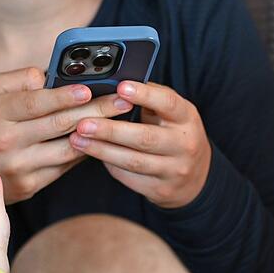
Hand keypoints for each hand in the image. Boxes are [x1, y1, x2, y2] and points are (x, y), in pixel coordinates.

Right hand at [0, 68, 133, 204]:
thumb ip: (19, 80)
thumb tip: (52, 75)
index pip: (35, 103)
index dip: (64, 96)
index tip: (89, 88)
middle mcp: (8, 141)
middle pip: (60, 125)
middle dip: (97, 111)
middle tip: (123, 100)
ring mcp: (19, 167)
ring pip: (68, 149)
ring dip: (98, 134)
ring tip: (121, 120)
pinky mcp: (29, 186)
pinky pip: (64, 166)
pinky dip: (83, 152)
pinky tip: (101, 139)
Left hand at [69, 81, 211, 208]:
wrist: (195, 176)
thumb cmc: (174, 133)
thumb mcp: (172, 113)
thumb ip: (149, 98)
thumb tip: (114, 83)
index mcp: (186, 118)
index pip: (167, 103)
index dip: (144, 95)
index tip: (120, 87)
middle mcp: (184, 144)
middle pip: (144, 137)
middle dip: (111, 130)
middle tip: (83, 123)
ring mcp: (173, 170)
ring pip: (132, 161)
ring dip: (101, 150)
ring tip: (77, 139)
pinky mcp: (160, 189)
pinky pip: (128, 177)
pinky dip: (108, 164)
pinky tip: (92, 153)